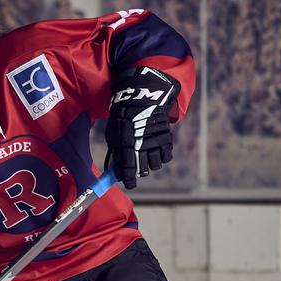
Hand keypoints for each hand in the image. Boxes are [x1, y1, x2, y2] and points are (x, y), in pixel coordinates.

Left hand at [105, 66, 179, 188]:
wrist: (142, 97)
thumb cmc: (124, 116)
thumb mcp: (115, 133)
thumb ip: (117, 153)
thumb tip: (117, 171)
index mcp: (125, 143)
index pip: (127, 168)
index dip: (128, 178)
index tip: (129, 184)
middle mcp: (141, 144)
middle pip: (142, 170)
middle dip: (139, 171)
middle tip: (137, 168)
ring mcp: (155, 141)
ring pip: (155, 165)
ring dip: (150, 163)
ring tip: (147, 153)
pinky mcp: (166, 138)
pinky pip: (166, 157)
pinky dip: (161, 156)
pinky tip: (156, 148)